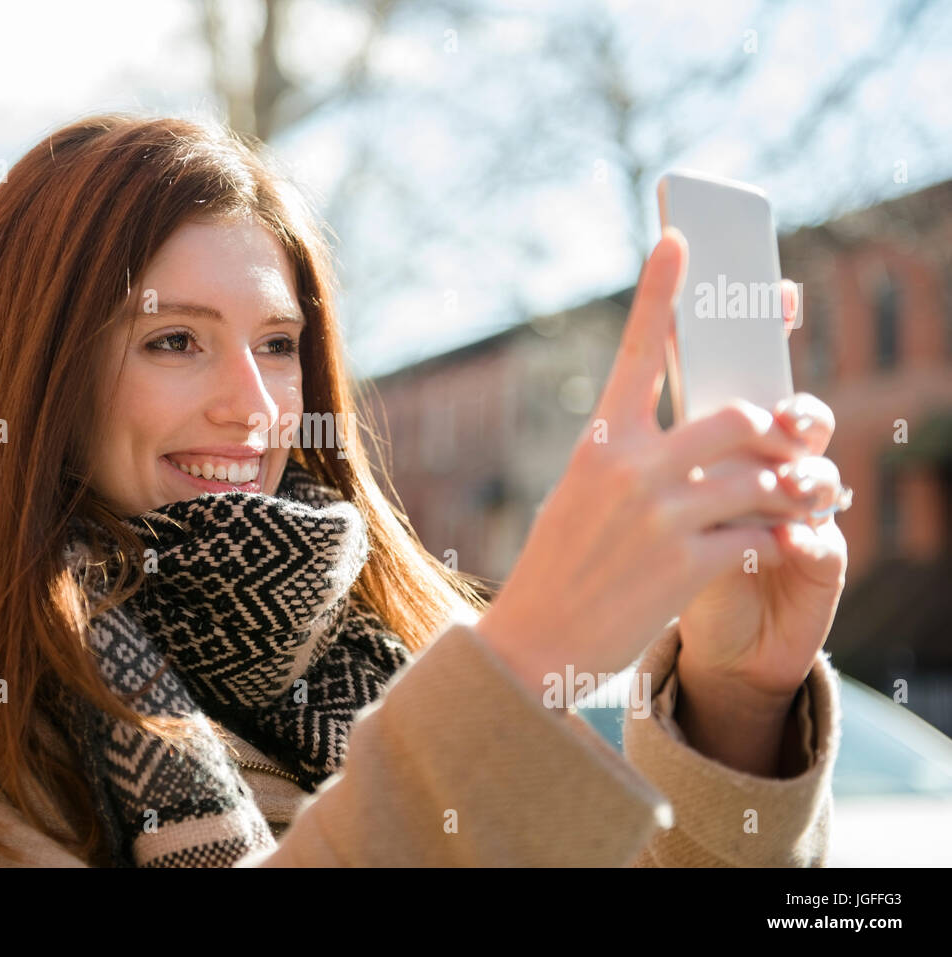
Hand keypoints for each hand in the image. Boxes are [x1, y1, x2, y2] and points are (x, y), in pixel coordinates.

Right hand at [475, 229, 819, 700]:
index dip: (661, 292)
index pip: (638, 351)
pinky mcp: (683, 565)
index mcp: (598, 443)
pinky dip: (779, 538)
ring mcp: (657, 515)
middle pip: (735, 417)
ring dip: (792, 489)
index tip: (680, 241)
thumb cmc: (561, 566)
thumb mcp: (581, 496)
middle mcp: (627, 468)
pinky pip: (760, 534)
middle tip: (791, 447)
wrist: (534, 644)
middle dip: (774, 433)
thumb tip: (708, 436)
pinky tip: (776, 545)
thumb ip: (633, 458)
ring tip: (804, 498)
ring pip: (758, 476)